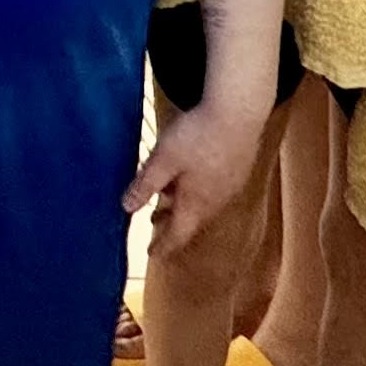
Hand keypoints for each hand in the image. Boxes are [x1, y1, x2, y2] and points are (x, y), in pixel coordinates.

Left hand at [126, 95, 264, 257]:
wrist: (239, 111)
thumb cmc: (197, 136)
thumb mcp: (163, 160)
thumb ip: (145, 185)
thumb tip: (126, 209)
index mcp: (196, 203)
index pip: (178, 234)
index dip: (164, 245)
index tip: (152, 254)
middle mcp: (216, 200)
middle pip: (191, 219)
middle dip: (171, 223)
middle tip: (154, 224)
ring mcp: (230, 184)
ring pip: (203, 202)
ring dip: (183, 204)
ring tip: (168, 198)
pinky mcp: (238, 167)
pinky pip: (214, 188)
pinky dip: (197, 190)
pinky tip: (192, 175)